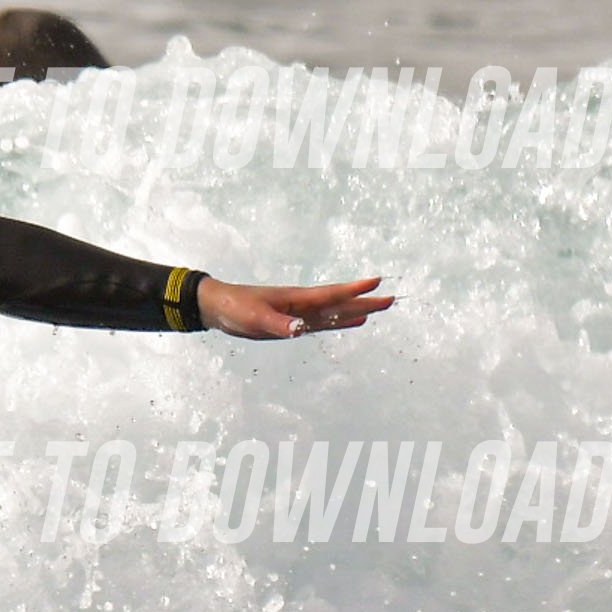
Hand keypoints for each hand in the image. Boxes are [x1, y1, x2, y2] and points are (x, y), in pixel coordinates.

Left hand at [197, 275, 390, 339]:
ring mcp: (301, 313)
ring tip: (379, 308)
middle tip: (391, 300)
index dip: (354, 289)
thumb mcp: (254, 317)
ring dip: (357, 310)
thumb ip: (277, 323)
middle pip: (340, 303)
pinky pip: (324, 323)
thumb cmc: (236, 307)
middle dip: (365, 301)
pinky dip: (341, 322)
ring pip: (336, 312)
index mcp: (297, 298)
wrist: (220, 307)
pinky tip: (354, 321)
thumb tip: (300, 330)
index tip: (376, 282)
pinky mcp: (295, 323)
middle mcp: (304, 304)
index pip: (331, 294)